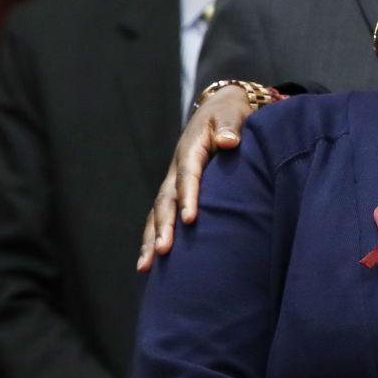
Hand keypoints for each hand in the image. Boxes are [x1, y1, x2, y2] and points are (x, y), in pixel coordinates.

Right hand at [137, 86, 251, 270]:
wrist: (217, 111)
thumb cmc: (229, 114)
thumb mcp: (232, 114)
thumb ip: (230, 126)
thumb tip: (229, 140)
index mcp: (191, 151)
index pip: (188, 176)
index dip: (187, 197)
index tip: (189, 220)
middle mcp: (176, 170)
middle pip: (165, 201)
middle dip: (163, 227)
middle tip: (164, 251)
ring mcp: (172, 183)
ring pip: (157, 213)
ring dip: (151, 239)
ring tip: (146, 266)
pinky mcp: (174, 193)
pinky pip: (160, 217)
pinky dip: (153, 238)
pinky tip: (148, 264)